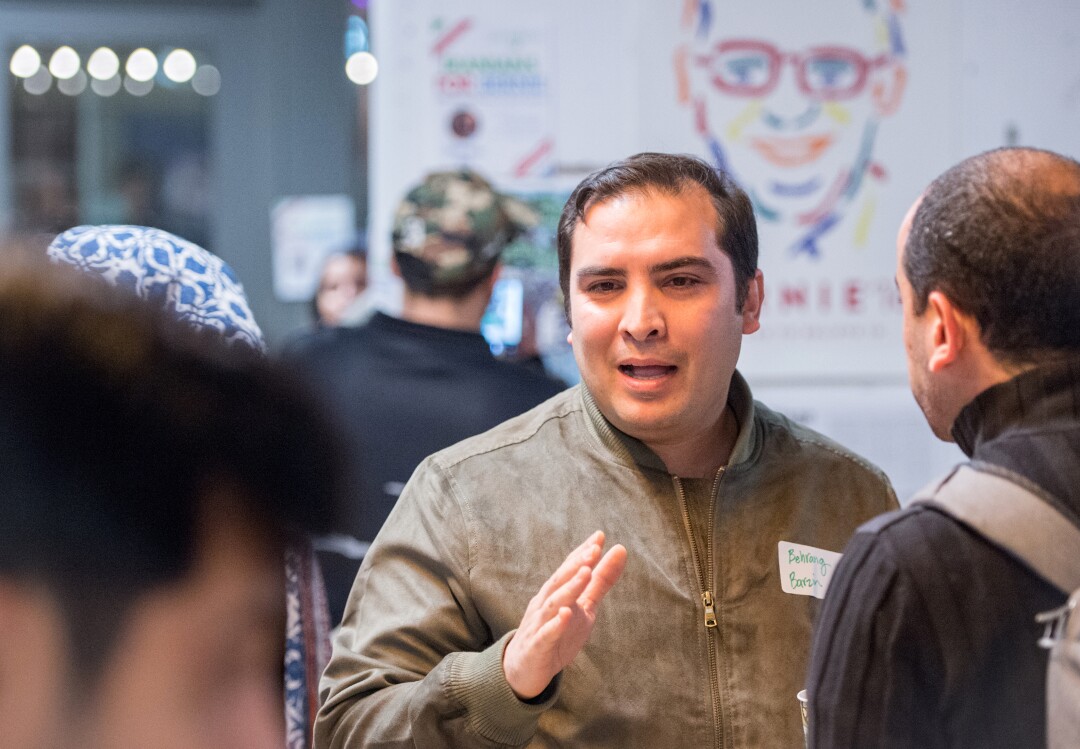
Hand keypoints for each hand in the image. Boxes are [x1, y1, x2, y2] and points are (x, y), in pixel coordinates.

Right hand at [502, 530, 627, 698]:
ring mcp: (538, 624)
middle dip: (577, 564)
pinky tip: (566, 614)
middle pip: (560, 580)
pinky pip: (546, 634)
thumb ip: (600, 582)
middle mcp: (545, 603)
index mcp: (556, 593)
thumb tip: (619, 551)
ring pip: (553, 603)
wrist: (524, 670)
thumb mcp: (583, 608)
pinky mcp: (537, 647)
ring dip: (569, 587)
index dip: (582, 552)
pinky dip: (556, 624)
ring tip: (585, 572)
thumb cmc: (557, 634)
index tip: (599, 536)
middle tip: (594, 549)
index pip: (568, 568)